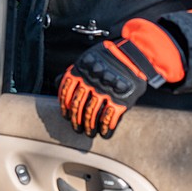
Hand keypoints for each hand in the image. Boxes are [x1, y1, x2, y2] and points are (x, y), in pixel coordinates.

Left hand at [58, 19, 184, 137]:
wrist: (133, 56)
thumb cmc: (108, 58)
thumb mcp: (88, 59)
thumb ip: (75, 71)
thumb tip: (58, 81)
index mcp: (80, 72)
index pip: (66, 93)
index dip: (64, 107)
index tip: (65, 116)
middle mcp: (91, 83)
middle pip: (78, 106)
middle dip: (76, 120)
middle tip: (77, 129)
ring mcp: (106, 92)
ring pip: (91, 113)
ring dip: (89, 127)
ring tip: (89, 133)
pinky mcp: (121, 100)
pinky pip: (109, 117)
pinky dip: (106, 128)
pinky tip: (104, 134)